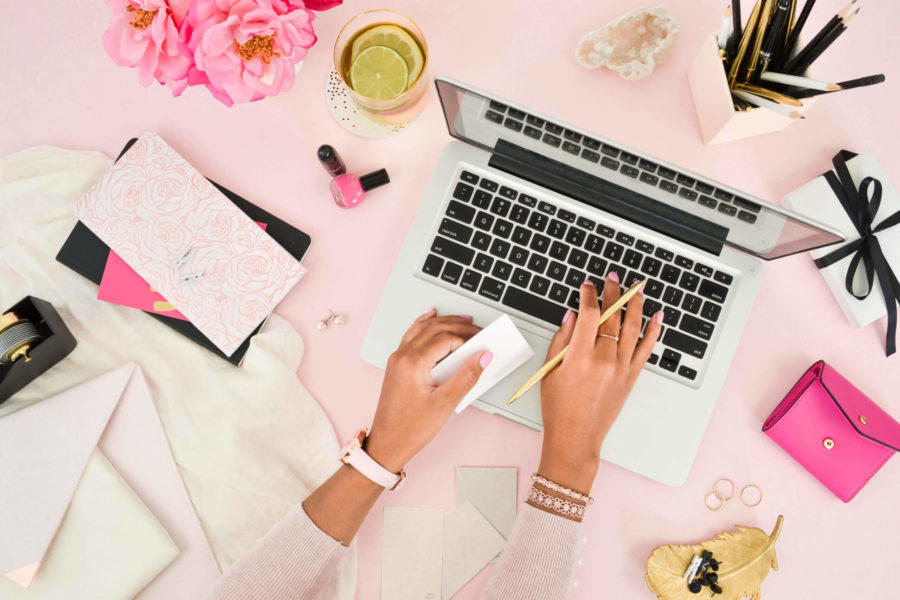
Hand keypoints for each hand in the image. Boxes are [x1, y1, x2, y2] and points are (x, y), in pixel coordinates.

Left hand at [365, 308, 491, 472]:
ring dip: (443, 321)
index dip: (467, 338)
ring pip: (422, 329)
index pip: (446, 339)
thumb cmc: (411, 428)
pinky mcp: (397, 365)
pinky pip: (411, 335)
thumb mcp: (445, 404)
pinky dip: (424, 325)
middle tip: (479, 330)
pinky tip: (431, 317)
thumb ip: (466, 377)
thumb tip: (482, 357)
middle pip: (434, 329)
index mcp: (413, 363)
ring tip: (463, 320)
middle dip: (458, 325)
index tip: (484, 343)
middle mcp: (402, 356)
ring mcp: (398, 359)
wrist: (387, 444)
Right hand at [537, 274, 661, 492]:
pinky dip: (653, 331)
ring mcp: (621, 368)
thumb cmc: (559, 408)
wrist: (576, 437)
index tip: (587, 287)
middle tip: (612, 280)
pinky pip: (646, 349)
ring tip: (636, 289)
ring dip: (635, 305)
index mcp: (580, 357)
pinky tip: (658, 316)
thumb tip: (572, 316)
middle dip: (612, 294)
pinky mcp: (632, 377)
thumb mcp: (551, 370)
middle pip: (612, 317)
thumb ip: (562, 339)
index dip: (588, 296)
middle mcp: (605, 360)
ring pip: (633, 328)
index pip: (588, 315)